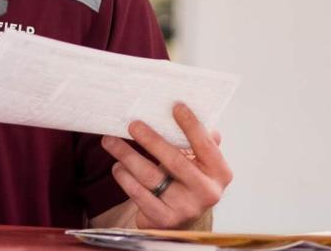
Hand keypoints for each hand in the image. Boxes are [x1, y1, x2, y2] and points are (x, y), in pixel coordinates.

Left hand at [100, 103, 231, 228]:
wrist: (180, 224)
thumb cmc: (187, 183)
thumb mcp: (200, 164)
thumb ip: (199, 142)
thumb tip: (188, 110)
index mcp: (219, 173)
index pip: (206, 145)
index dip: (191, 126)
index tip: (176, 106)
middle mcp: (207, 192)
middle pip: (175, 161)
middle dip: (151, 140)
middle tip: (132, 125)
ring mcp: (186, 208)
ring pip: (151, 177)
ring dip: (127, 156)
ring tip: (110, 141)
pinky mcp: (164, 219)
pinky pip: (139, 194)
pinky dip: (124, 178)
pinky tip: (117, 167)